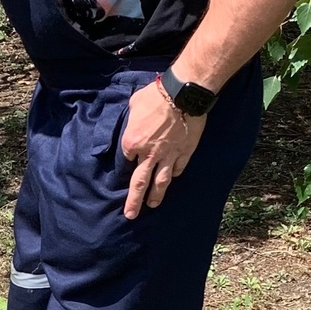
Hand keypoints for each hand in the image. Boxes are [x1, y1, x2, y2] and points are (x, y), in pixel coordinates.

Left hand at [120, 78, 205, 218]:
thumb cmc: (156, 95)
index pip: (126, 157)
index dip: (127, 158)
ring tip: (152, 206)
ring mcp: (168, 156)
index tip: (129, 160)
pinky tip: (172, 179)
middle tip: (130, 215)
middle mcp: (148, 154)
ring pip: (160, 182)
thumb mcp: (135, 103)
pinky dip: (174, 175)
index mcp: (131, 141)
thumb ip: (132, 117)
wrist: (183, 94)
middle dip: (134, 200)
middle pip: (139, 182)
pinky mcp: (184, 153)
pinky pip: (178, 168)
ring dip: (156, 196)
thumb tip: (135, 119)